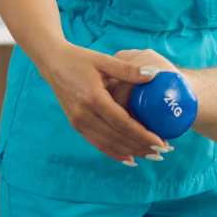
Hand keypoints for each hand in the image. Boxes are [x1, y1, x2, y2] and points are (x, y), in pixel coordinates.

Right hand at [28, 44, 167, 164]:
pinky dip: (115, 152)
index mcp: (93, 98)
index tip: (161, 141)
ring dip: (131, 152)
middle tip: (163, 151)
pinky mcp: (76, 125)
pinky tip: (130, 157)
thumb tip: (155, 75)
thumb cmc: (80, 59)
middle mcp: (84, 115)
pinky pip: (98, 143)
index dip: (142, 134)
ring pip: (108, 144)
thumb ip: (129, 70)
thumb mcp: (104, 60)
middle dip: (141, 147)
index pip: (122, 123)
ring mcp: (78, 122)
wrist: (53, 63)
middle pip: (117, 138)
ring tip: (151, 155)